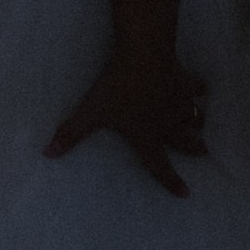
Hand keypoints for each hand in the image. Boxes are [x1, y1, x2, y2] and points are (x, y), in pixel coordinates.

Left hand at [46, 53, 206, 195]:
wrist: (144, 56)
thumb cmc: (117, 87)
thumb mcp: (91, 111)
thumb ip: (71, 133)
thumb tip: (47, 154)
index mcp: (146, 136)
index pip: (159, 165)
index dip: (171, 181)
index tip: (185, 193)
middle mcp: (168, 124)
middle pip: (185, 142)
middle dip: (194, 148)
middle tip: (202, 151)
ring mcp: (180, 103)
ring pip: (194, 117)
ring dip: (197, 122)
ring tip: (199, 124)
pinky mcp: (186, 82)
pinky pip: (197, 88)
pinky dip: (198, 89)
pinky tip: (199, 87)